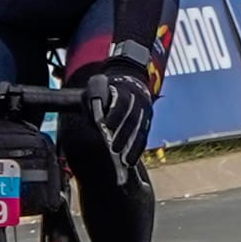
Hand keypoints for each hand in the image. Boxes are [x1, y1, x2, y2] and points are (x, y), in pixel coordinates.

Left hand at [80, 62, 154, 177]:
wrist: (129, 80)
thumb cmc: (107, 88)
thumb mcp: (97, 86)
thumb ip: (93, 99)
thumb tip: (95, 120)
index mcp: (124, 89)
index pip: (122, 101)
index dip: (115, 114)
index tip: (107, 124)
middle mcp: (138, 100)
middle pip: (132, 119)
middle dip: (123, 135)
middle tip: (114, 148)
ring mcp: (144, 111)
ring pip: (140, 130)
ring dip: (133, 147)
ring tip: (125, 161)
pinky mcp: (147, 122)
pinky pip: (144, 137)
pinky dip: (137, 150)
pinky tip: (131, 160)